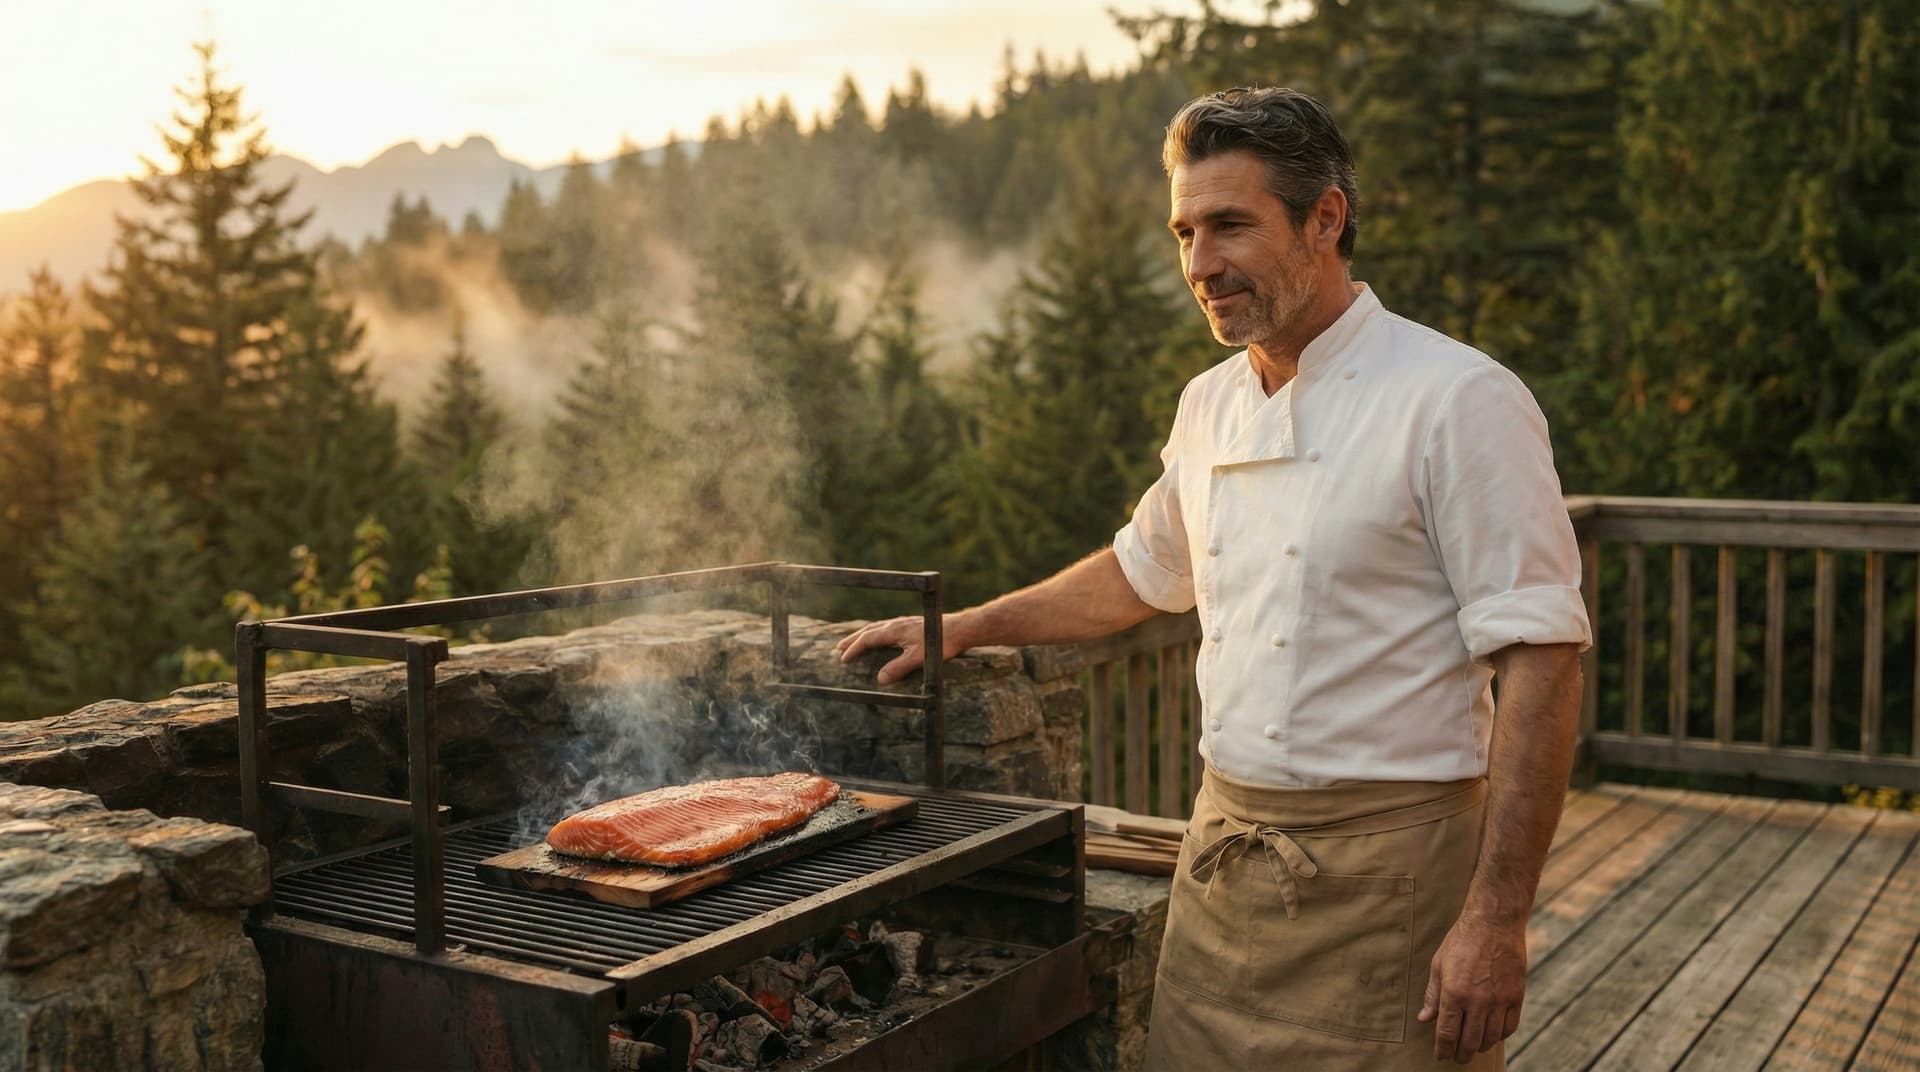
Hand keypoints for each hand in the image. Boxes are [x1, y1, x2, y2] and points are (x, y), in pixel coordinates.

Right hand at [834, 614, 960, 685]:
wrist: (960, 629)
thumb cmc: (941, 643)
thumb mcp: (919, 659)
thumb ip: (899, 668)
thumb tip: (879, 679)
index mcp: (894, 630)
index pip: (868, 639)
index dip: (854, 649)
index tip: (843, 660)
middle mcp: (896, 624)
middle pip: (869, 630)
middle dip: (853, 640)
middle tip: (839, 648)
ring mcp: (904, 622)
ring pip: (878, 627)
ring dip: (864, 634)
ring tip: (855, 641)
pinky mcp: (912, 624)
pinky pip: (887, 626)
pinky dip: (877, 632)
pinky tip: (882, 637)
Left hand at [1417, 912, 1527, 1063]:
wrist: (1494, 922)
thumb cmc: (1462, 940)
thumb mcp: (1439, 964)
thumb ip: (1433, 995)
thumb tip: (1424, 1019)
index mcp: (1454, 993)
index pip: (1447, 1033)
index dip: (1443, 1049)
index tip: (1441, 1056)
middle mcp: (1477, 1001)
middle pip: (1470, 1041)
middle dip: (1462, 1054)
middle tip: (1457, 1057)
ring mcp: (1499, 1000)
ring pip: (1491, 1037)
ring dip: (1481, 1046)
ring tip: (1474, 1047)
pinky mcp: (1516, 996)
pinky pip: (1510, 1026)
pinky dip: (1501, 1035)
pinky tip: (1493, 1034)